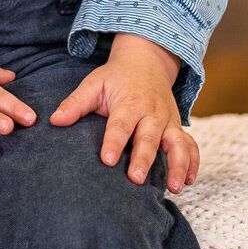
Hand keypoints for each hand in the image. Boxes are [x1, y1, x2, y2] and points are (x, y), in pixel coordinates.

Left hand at [50, 33, 199, 194]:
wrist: (147, 61)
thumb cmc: (116, 77)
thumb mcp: (94, 83)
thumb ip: (75, 103)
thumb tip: (54, 120)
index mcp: (129, 102)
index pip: (121, 124)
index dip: (114, 142)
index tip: (106, 160)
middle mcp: (152, 112)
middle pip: (149, 137)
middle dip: (144, 158)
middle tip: (136, 179)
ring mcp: (168, 121)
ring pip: (177, 143)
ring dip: (178, 164)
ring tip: (174, 187)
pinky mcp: (177, 127)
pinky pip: (191, 145)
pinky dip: (193, 162)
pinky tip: (189, 180)